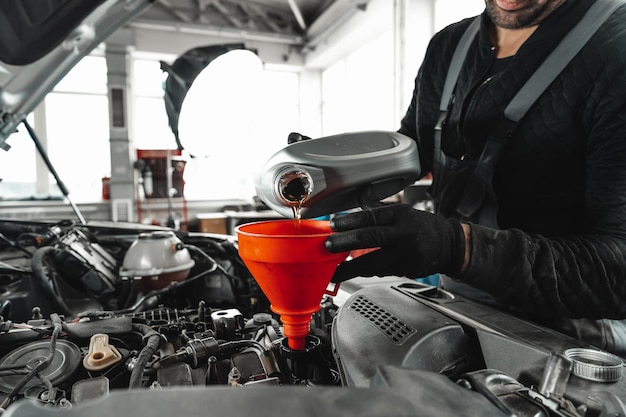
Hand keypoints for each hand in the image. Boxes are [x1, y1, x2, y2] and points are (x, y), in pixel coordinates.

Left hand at [325, 204, 465, 282]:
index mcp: (399, 215)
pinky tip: (355, 271)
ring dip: (351, 267)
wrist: (449, 245)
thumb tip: (353, 201)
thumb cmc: (421, 226)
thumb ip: (377, 209)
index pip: (371, 217)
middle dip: (346, 243)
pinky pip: (382, 271)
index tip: (333, 225)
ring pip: (374, 262)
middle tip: (328, 246)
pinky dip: (367, 271)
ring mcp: (406, 254)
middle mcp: (403, 233)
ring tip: (334, 271)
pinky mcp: (406, 270)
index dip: (350, 221)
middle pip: (371, 238)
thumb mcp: (402, 211)